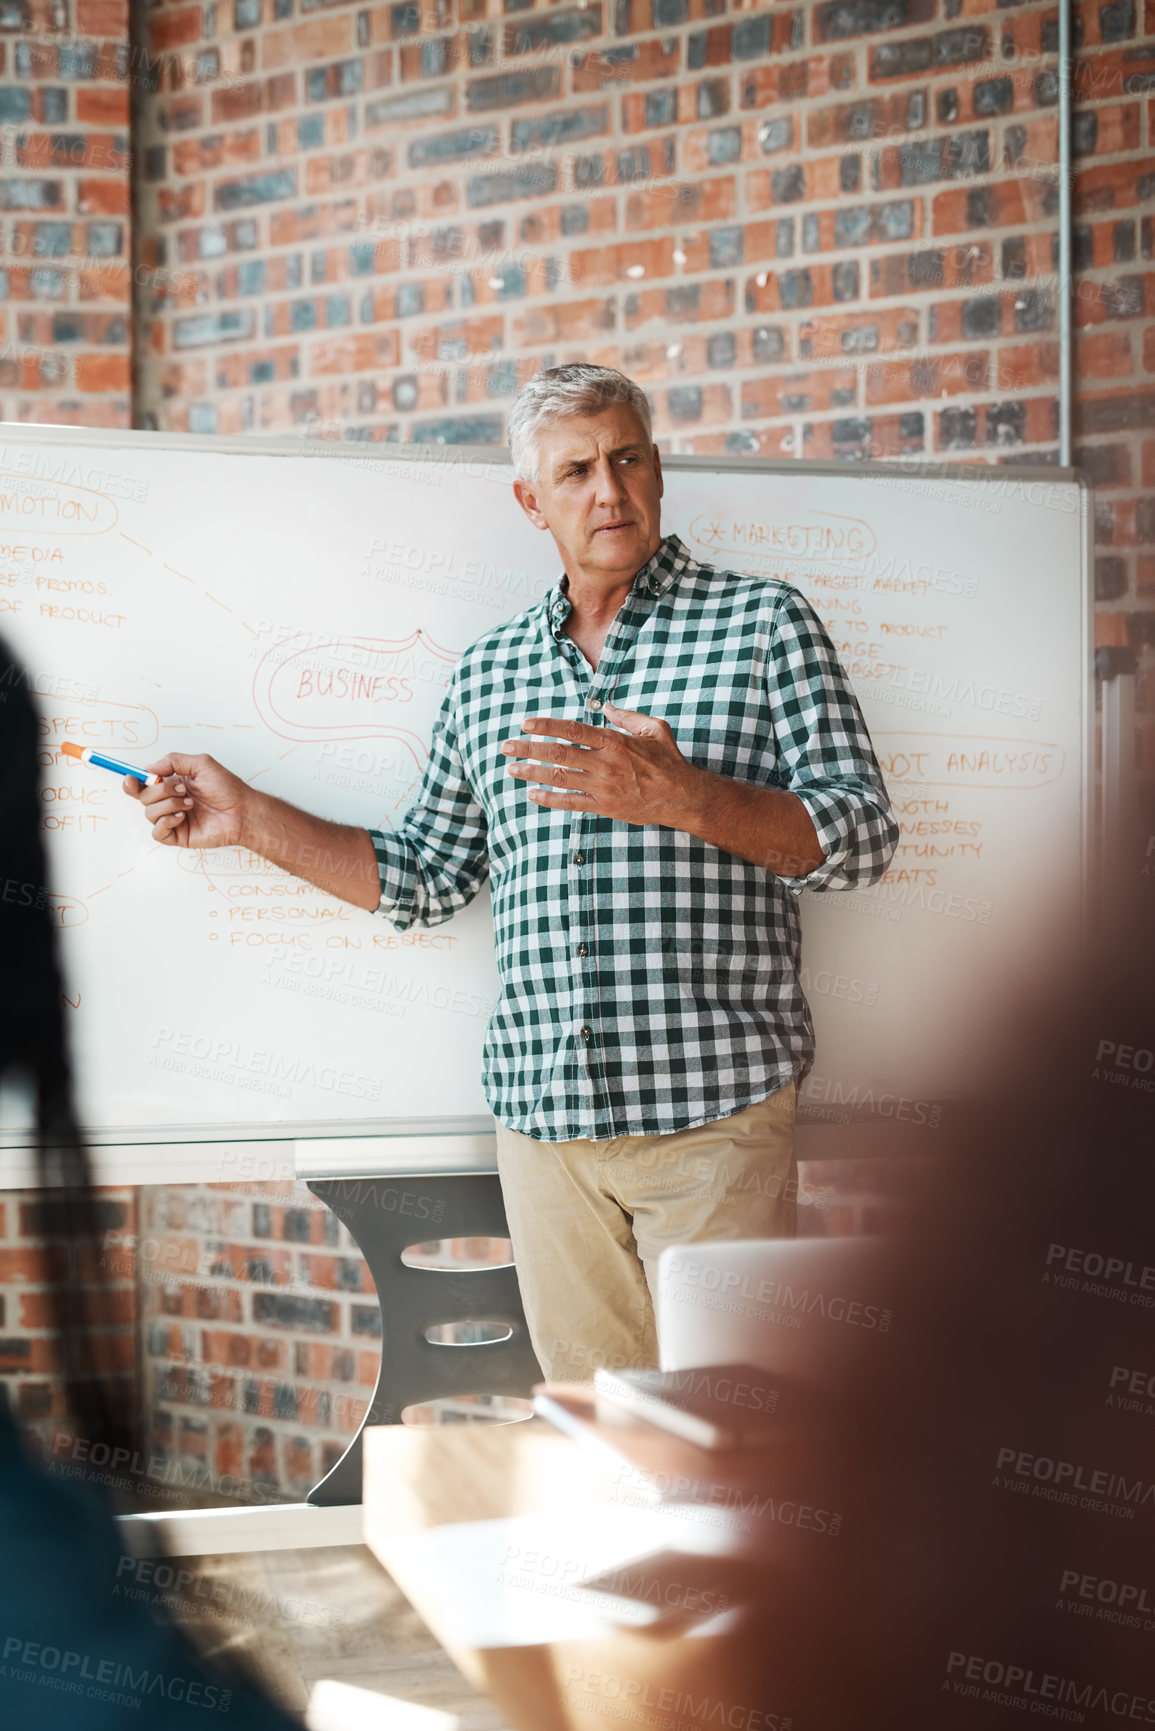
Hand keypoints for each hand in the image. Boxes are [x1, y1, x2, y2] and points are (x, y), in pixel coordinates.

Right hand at [123, 753, 251, 848]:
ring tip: (190, 804)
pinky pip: (157, 832)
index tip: (132, 778)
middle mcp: (170, 801)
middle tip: (183, 790)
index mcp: (172, 784)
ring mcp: (173, 819)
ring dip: (168, 805)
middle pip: (143, 797)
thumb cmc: (227, 788)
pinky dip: (166, 822)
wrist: (242, 811)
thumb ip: (173, 761)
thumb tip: (148, 768)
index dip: (133, 781)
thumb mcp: (201, 764)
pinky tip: (182, 817)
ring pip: (149, 813)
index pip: (143, 783)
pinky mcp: (178, 835)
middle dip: (160, 791)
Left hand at [501, 705, 702, 826]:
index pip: (573, 730)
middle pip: (558, 753)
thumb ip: (627, 716)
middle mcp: (605, 763)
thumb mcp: (654, 728)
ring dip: (532, 773)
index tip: (526, 724)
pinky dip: (549, 799)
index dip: (546, 726)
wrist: (681, 796)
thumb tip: (606, 706)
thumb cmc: (669, 760)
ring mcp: (603, 787)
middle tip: (506, 746)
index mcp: (614, 741)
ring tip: (511, 769)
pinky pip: (571, 803)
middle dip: (529, 748)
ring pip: (560, 778)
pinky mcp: (604, 807)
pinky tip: (532, 795)